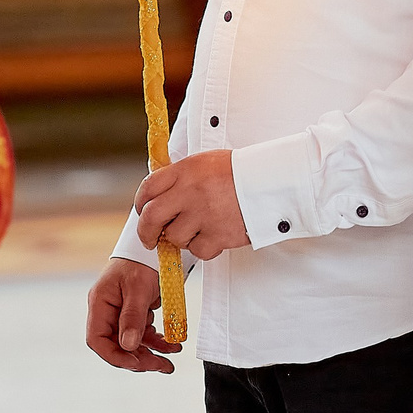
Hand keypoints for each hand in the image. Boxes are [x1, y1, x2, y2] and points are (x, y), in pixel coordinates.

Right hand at [84, 256, 182, 373]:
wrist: (158, 245)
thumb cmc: (142, 260)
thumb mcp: (138, 288)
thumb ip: (133, 316)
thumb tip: (128, 346)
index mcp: (100, 304)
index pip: (97, 340)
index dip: (114, 356)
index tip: (136, 363)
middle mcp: (107, 311)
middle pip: (116, 345)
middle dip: (138, 359)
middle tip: (160, 366)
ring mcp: (121, 313)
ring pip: (131, 343)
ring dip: (150, 354)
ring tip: (169, 363)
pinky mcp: (136, 313)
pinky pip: (144, 334)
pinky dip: (158, 342)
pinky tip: (172, 346)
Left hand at [135, 149, 249, 259]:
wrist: (271, 182)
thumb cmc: (240, 171)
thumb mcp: (205, 162)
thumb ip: (181, 176)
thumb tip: (159, 193)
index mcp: (185, 170)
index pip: (148, 188)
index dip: (140, 203)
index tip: (143, 212)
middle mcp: (189, 192)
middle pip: (150, 217)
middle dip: (146, 232)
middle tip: (150, 238)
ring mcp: (203, 215)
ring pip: (174, 237)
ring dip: (181, 237)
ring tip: (198, 229)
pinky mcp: (217, 235)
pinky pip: (197, 250)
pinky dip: (203, 247)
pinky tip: (213, 236)